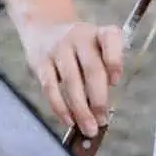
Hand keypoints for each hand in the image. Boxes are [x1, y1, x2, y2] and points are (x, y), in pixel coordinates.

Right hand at [27, 21, 124, 137]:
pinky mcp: (41, 62)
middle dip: (99, 99)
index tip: (115, 82)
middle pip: (92, 68)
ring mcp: (59, 48)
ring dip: (81, 109)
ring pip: (71, 81)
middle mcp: (80, 37)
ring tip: (88, 128)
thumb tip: (103, 110)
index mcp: (100, 33)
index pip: (111, 39)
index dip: (114, 60)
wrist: (44, 27)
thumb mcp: (96, 47)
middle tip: (102, 122)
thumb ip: (104, 71)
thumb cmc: (79, 47)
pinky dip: (61, 107)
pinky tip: (69, 121)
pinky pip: (51, 87)